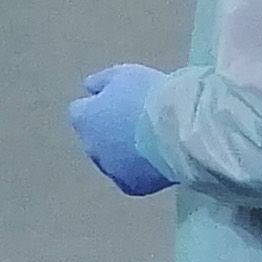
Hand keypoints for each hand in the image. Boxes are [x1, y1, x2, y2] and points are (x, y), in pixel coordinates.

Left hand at [68, 65, 169, 194]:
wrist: (180, 131)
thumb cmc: (151, 98)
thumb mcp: (123, 75)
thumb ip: (101, 82)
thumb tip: (89, 88)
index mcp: (83, 118)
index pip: (81, 111)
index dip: (101, 106)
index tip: (120, 103)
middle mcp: (90, 146)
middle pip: (96, 139)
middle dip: (111, 133)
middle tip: (139, 123)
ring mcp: (110, 169)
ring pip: (113, 161)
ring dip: (125, 153)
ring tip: (154, 143)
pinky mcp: (132, 186)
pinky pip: (132, 178)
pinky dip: (141, 171)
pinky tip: (160, 160)